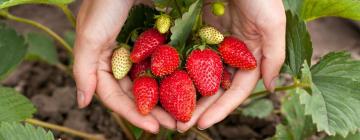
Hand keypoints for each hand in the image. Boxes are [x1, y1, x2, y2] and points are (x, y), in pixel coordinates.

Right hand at [73, 0, 174, 132]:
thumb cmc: (106, 2)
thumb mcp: (90, 35)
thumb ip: (84, 69)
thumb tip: (81, 102)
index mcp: (102, 61)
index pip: (115, 96)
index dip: (133, 114)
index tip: (154, 128)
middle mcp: (120, 59)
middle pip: (136, 93)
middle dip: (153, 111)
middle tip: (174, 125)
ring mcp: (138, 50)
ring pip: (151, 81)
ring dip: (166, 98)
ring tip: (185, 113)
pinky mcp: (155, 40)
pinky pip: (164, 63)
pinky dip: (174, 77)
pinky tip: (188, 88)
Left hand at [177, 0, 285, 131]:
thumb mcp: (272, 23)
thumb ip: (273, 56)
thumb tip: (271, 88)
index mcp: (249, 56)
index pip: (236, 90)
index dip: (221, 109)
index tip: (204, 123)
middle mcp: (229, 53)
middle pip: (214, 88)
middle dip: (200, 108)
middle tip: (182, 126)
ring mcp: (210, 43)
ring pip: (196, 75)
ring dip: (184, 94)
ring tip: (168, 113)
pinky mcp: (194, 32)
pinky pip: (183, 54)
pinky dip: (174, 70)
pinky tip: (160, 84)